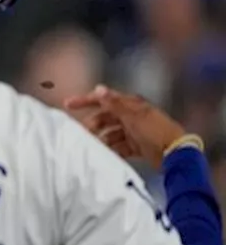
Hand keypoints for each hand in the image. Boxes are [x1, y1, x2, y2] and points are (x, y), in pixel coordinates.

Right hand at [64, 85, 188, 167]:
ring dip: (101, 139)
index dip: (85, 101)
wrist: (176, 153)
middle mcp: (132, 116)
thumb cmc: (156, 131)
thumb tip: (98, 88)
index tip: (68, 104)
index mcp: (131, 105)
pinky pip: (119, 146)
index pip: (104, 100)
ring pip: (110, 133)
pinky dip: (112, 150)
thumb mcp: (133, 116)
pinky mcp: (137, 145)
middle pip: (105, 118)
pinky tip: (105, 155)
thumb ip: (114, 103)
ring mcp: (134, 131)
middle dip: (92, 125)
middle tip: (81, 134)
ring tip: (92, 147)